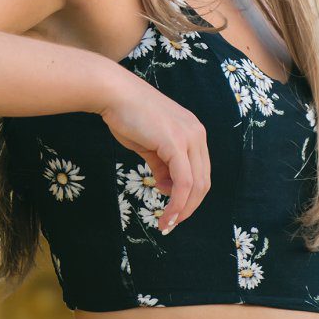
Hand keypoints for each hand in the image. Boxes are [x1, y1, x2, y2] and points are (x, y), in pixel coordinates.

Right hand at [101, 70, 209, 233]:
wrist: (114, 95)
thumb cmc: (128, 116)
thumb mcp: (149, 146)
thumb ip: (161, 164)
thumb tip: (165, 185)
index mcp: (193, 133)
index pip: (200, 172)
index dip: (190, 196)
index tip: (174, 211)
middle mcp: (197, 134)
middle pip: (203, 181)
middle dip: (189, 207)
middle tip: (171, 223)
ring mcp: (189, 137)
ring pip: (196, 185)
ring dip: (183, 209)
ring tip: (167, 223)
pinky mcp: (176, 144)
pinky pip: (183, 182)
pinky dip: (177, 203)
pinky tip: (167, 215)